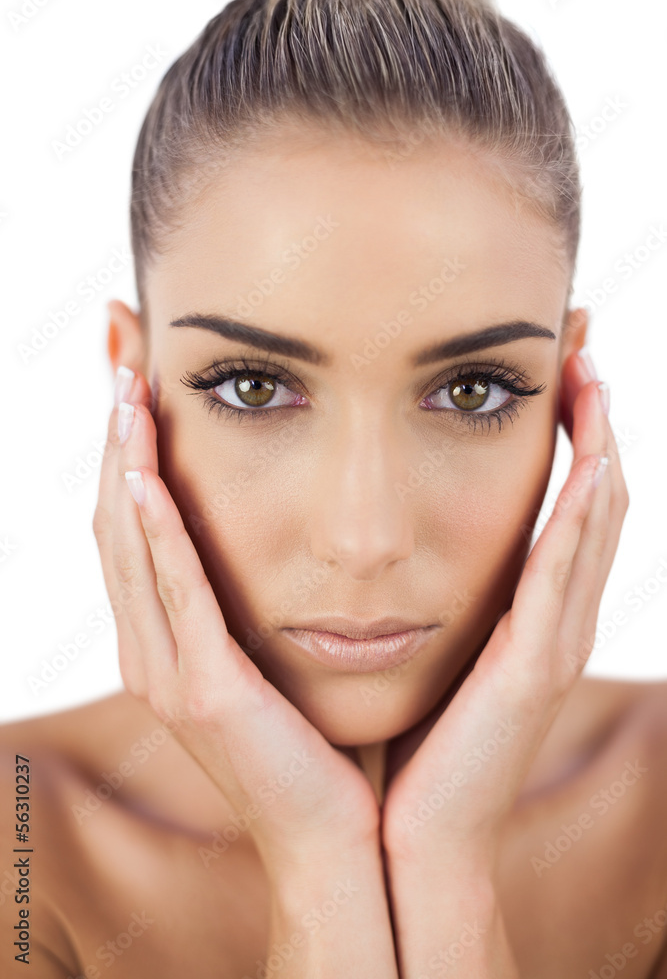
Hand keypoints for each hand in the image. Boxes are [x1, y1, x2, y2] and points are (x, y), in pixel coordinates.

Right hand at [92, 365, 380, 877]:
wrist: (336, 835)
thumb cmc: (316, 741)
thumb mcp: (272, 656)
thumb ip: (253, 599)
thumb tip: (274, 532)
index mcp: (166, 641)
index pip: (131, 525)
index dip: (127, 449)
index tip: (136, 376)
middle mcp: (150, 652)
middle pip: (116, 521)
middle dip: (116, 435)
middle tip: (120, 352)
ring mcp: (167, 673)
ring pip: (131, 546)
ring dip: (127, 464)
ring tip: (128, 389)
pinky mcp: (202, 691)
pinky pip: (173, 595)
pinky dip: (155, 533)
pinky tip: (148, 476)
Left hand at [378, 348, 626, 974]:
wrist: (405, 832)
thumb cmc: (406, 738)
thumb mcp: (423, 644)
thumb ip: (427, 587)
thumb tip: (388, 531)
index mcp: (527, 611)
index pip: (565, 503)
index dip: (573, 433)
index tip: (557, 364)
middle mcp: (554, 618)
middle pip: (594, 497)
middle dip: (595, 419)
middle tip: (585, 342)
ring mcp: (555, 641)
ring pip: (595, 522)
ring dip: (598, 445)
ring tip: (589, 374)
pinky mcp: (537, 666)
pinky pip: (567, 572)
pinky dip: (582, 513)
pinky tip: (586, 457)